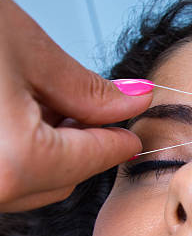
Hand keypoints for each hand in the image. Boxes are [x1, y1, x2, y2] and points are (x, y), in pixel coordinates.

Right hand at [0, 0, 152, 211]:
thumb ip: (87, 91)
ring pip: (28, 184)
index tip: (133, 132)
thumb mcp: (26, 51)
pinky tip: (16, 118)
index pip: (93, 159)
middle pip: (62, 180)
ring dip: (50, 152)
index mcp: (14, 161)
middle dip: (85, 147)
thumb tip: (131, 104)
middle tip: (96, 109)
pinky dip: (17, 155)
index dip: (120, 141)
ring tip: (48, 105)